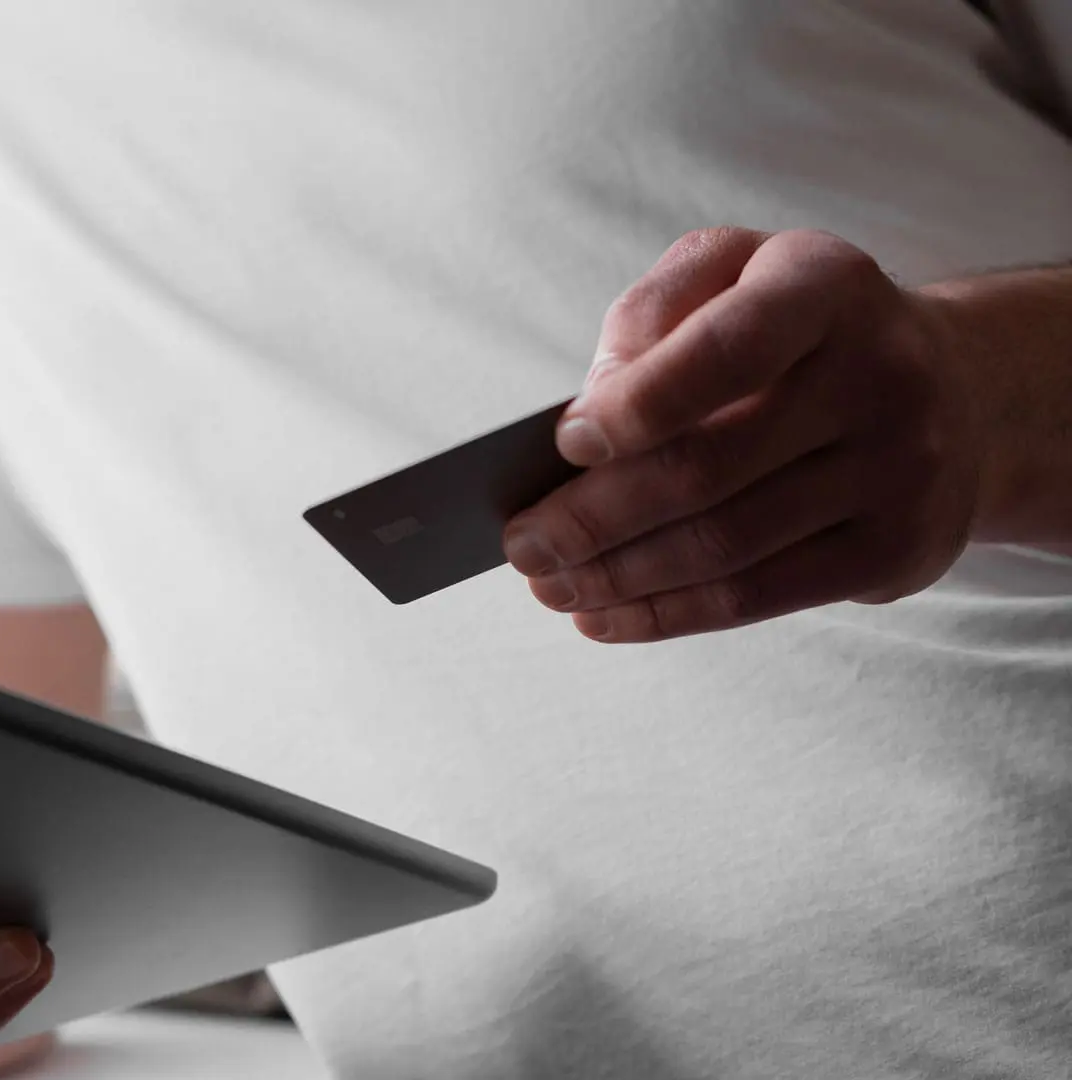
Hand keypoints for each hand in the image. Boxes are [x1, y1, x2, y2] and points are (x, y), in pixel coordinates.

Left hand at [503, 227, 984, 641]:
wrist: (957, 392)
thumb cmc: (797, 329)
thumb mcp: (730, 272)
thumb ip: (651, 314)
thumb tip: (590, 411)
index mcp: (825, 287)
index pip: (726, 350)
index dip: (638, 405)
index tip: (564, 443)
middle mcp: (880, 376)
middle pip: (707, 470)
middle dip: (592, 518)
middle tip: (520, 544)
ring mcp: (900, 470)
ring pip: (724, 546)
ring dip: (615, 576)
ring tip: (546, 584)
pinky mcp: (895, 550)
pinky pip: (757, 597)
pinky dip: (665, 613)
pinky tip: (601, 614)